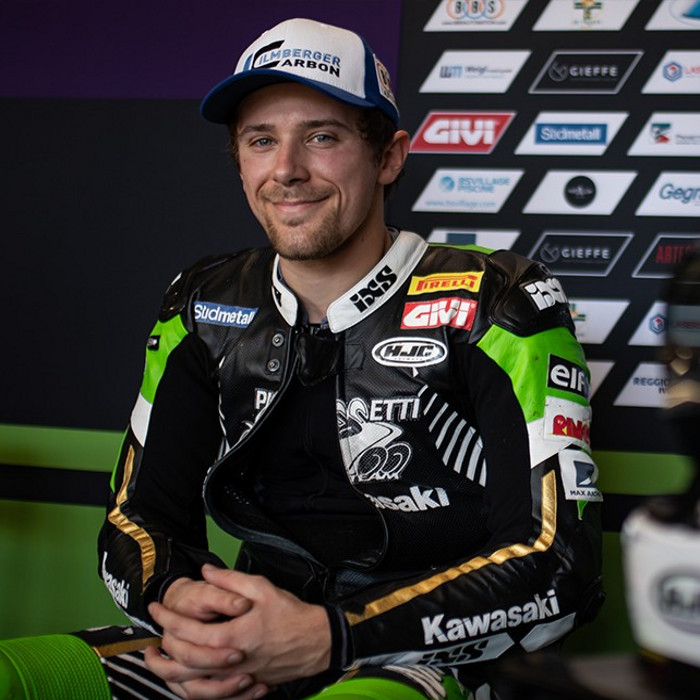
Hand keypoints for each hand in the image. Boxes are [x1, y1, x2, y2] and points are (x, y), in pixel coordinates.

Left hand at [146, 564, 330, 693]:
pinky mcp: (243, 684)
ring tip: (157, 660)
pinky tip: (185, 675)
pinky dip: (192, 686)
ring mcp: (237, 677)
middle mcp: (231, 662)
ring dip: (170, 673)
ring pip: (193, 684)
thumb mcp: (262, 588)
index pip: (188, 631)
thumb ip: (230, 580)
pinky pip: (210, 692)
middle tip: (152, 633)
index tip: (156, 608)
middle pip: (184, 663)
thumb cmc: (291, 615)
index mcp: (233, 636)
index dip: (167, 619)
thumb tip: (207, 571)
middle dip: (163, 646)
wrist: (316, 641)